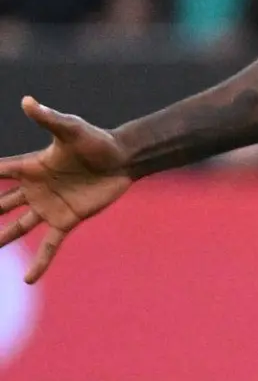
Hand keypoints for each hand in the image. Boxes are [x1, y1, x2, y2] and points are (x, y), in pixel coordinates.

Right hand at [0, 98, 132, 282]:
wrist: (123, 158)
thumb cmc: (96, 141)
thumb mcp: (71, 129)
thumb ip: (48, 118)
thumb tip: (27, 101)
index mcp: (31, 168)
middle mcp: (35, 189)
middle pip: (0, 204)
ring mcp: (49, 206)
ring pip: (18, 227)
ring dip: (2, 239)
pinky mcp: (67, 220)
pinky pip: (49, 244)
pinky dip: (40, 261)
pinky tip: (29, 279)